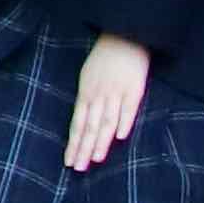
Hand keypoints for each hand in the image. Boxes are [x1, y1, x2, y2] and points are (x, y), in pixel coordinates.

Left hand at [62, 31, 153, 174]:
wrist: (124, 34)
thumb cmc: (105, 58)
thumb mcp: (88, 77)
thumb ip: (87, 99)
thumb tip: (83, 123)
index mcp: (86, 92)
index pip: (77, 123)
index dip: (73, 143)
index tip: (69, 162)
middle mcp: (98, 94)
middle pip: (90, 126)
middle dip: (83, 148)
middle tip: (77, 168)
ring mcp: (116, 91)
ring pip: (107, 120)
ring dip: (101, 141)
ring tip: (95, 159)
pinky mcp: (134, 88)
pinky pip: (129, 107)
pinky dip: (124, 121)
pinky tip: (120, 136)